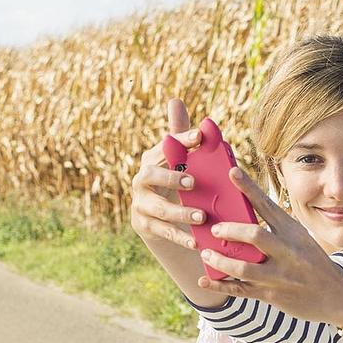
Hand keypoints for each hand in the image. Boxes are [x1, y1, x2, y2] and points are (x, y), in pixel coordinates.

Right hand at [130, 99, 206, 249]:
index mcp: (152, 160)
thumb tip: (175, 100)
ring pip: (159, 208)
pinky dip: (180, 237)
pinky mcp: (144, 224)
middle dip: (171, 178)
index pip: (164, 146)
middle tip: (193, 182)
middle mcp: (142, 180)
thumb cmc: (174, 180)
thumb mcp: (177, 160)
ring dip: (180, 212)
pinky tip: (196, 241)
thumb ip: (180, 136)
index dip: (181, 140)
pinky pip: (163, 231)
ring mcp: (141, 204)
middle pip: (150, 175)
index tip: (199, 137)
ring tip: (202, 216)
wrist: (158, 217)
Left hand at [196, 166, 342, 327]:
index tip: (232, 172)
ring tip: (206, 252)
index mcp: (293, 232)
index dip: (248, 188)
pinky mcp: (272, 295)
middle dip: (230, 230)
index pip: (267, 205)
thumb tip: (242, 214)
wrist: (336, 294)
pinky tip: (204, 280)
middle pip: (255, 235)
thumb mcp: (300, 238)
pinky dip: (220, 286)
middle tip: (214, 228)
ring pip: (243, 267)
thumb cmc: (311, 261)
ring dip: (220, 260)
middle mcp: (287, 252)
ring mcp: (279, 275)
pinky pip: (241, 290)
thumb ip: (276, 228)